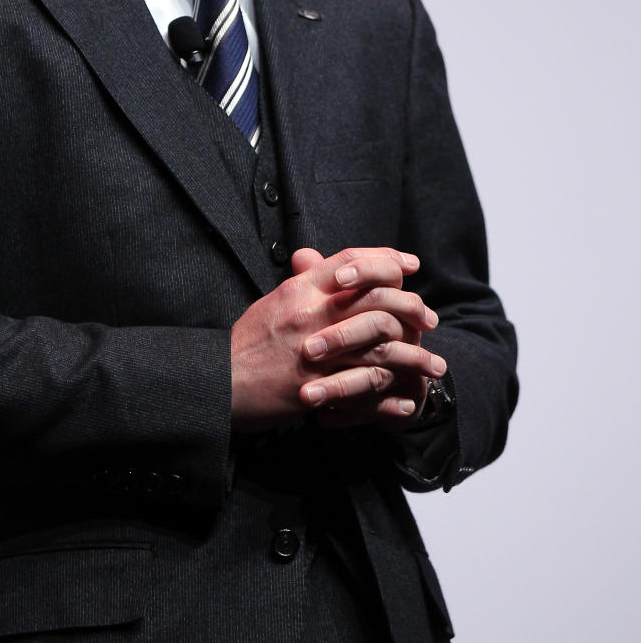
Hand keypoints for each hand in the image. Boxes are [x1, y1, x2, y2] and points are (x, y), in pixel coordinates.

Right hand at [230, 247, 444, 431]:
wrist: (220, 381)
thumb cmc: (248, 342)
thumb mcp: (273, 301)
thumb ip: (301, 282)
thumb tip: (319, 262)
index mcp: (300, 289)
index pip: (351, 261)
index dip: (385, 258)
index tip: (409, 264)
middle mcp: (311, 314)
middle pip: (376, 297)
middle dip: (411, 306)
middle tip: (429, 317)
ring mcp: (316, 351)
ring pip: (381, 345)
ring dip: (415, 355)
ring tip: (436, 364)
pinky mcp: (318, 386)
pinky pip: (367, 387)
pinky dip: (393, 394)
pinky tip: (409, 399)